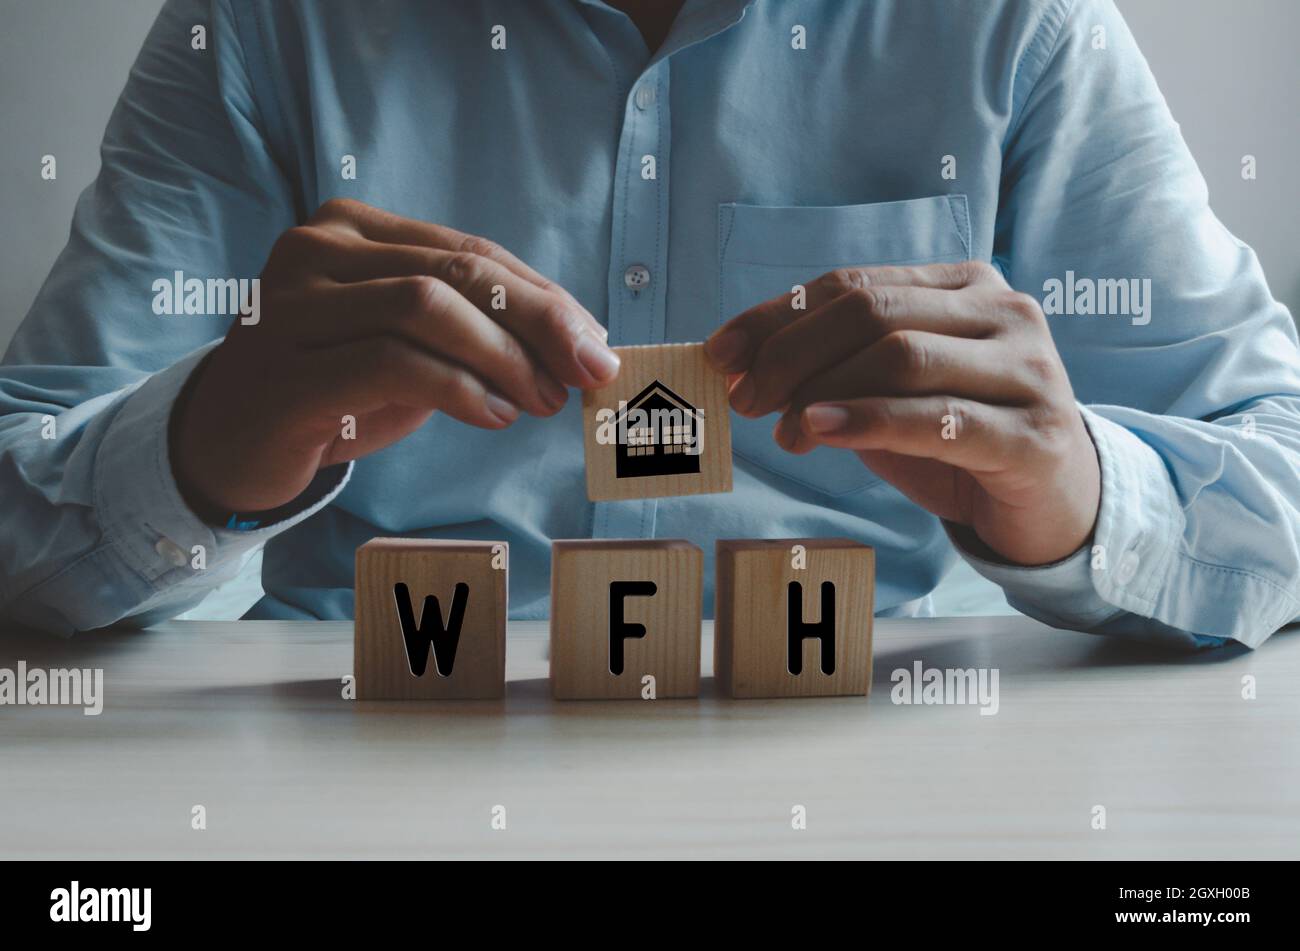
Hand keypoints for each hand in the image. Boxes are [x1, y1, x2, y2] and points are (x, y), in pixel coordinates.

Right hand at [171, 198, 618, 514]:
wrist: (227, 441)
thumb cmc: (332, 387)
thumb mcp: (405, 344)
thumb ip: (471, 327)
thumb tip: (574, 341)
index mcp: (351, 228)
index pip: (470, 251)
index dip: (543, 296)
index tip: (593, 342)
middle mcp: (316, 249)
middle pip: (458, 272)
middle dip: (540, 320)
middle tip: (588, 371)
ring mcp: (293, 305)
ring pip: (428, 308)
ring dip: (504, 358)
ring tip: (542, 400)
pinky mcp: (288, 370)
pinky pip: (395, 363)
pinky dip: (460, 389)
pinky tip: (493, 415)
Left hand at [705, 260, 1099, 565]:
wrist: (1057, 503)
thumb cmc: (963, 440)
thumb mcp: (894, 394)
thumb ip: (837, 369)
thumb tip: (745, 365)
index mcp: (965, 286)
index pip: (853, 285)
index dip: (778, 316)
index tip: (722, 352)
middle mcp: (1003, 312)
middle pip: (873, 313)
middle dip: (791, 354)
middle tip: (746, 399)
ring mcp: (1026, 370)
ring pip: (901, 356)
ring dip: (822, 391)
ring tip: (782, 433)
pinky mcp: (1033, 435)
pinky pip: (938, 418)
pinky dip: (869, 420)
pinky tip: (820, 430)